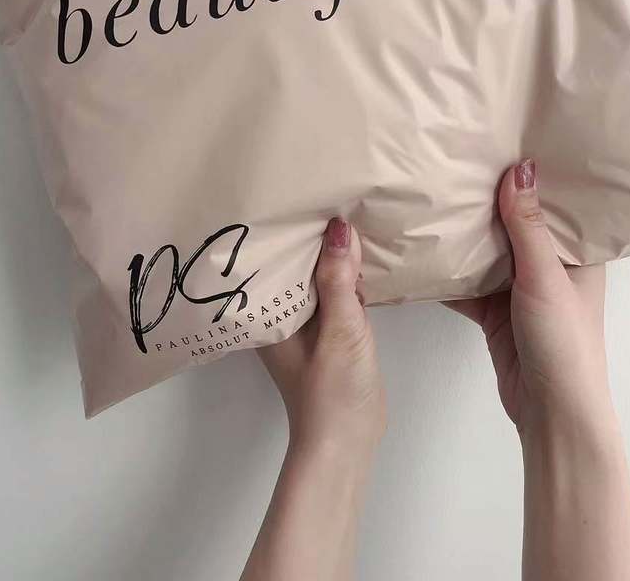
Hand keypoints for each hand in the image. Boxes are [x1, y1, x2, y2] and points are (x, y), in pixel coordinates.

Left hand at [242, 219, 384, 580]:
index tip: (296, 193)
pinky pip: (335, 293)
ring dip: (329, 256)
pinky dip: (345, 276)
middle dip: (309, 236)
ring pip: (316, 278)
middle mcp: (281, 315)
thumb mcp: (340, 328)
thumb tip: (338, 227)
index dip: (284, 229)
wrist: (348, 440)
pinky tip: (360, 256)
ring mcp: (305, 324)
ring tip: (344, 211)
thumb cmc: (332, 389)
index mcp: (269, 314)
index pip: (272, 260)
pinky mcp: (330, 332)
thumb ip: (338, 279)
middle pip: (293, 266)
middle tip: (324, 190)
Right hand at [446, 159, 611, 433]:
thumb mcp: (546, 277)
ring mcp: (520, 289)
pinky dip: (448, 271)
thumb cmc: (564, 342)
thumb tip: (519, 168)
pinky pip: (468, 282)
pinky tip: (422, 249)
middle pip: (516, 224)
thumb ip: (528, 226)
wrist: (551, 414)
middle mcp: (549, 266)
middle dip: (491, 200)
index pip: (558, 204)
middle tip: (460, 160)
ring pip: (488, 252)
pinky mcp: (494, 311)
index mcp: (577, 254)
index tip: (509, 140)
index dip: (537, 176)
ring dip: (466, 235)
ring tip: (435, 194)